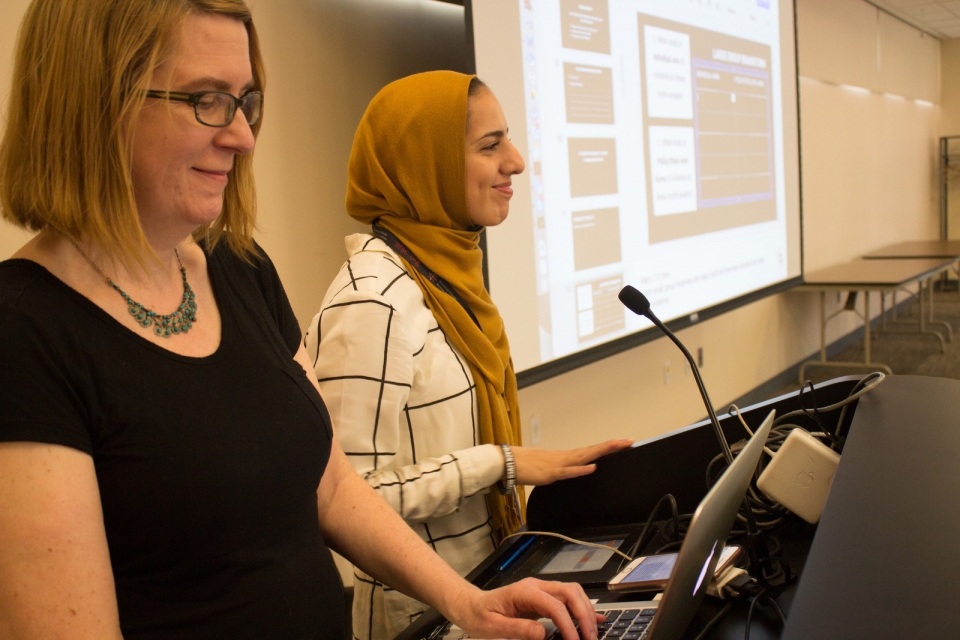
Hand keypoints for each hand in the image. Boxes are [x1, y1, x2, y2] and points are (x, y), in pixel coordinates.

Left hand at [445, 577, 604, 639]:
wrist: (471, 606)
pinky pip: (568, 599)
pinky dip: (583, 608)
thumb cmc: (479, 615)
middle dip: (584, 615)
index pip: (554, 605)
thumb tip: (542, 634)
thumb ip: (517, 629)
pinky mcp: (544, 598)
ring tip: (591, 634)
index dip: (568, 624)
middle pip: (570, 593)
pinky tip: (596, 619)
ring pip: (573, 593)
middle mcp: (535, 586)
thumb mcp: (492, 627)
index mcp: (523, 592)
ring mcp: (541, 590)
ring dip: (586, 611)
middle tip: (590, 638)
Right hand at [511, 439, 632, 485]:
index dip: (608, 447)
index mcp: (566, 457)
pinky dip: (580, 470)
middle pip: (593, 450)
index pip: (591, 450)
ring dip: (601, 452)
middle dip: (612, 446)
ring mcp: (558, 464)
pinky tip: (592, 467)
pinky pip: (568, 472)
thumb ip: (561, 469)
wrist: (506, 462)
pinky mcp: (550, 473)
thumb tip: (571, 471)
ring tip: (617, 446)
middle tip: (629, 441)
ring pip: (584, 457)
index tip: (623, 443)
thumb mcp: (548, 468)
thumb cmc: (525, 465)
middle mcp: (565, 457)